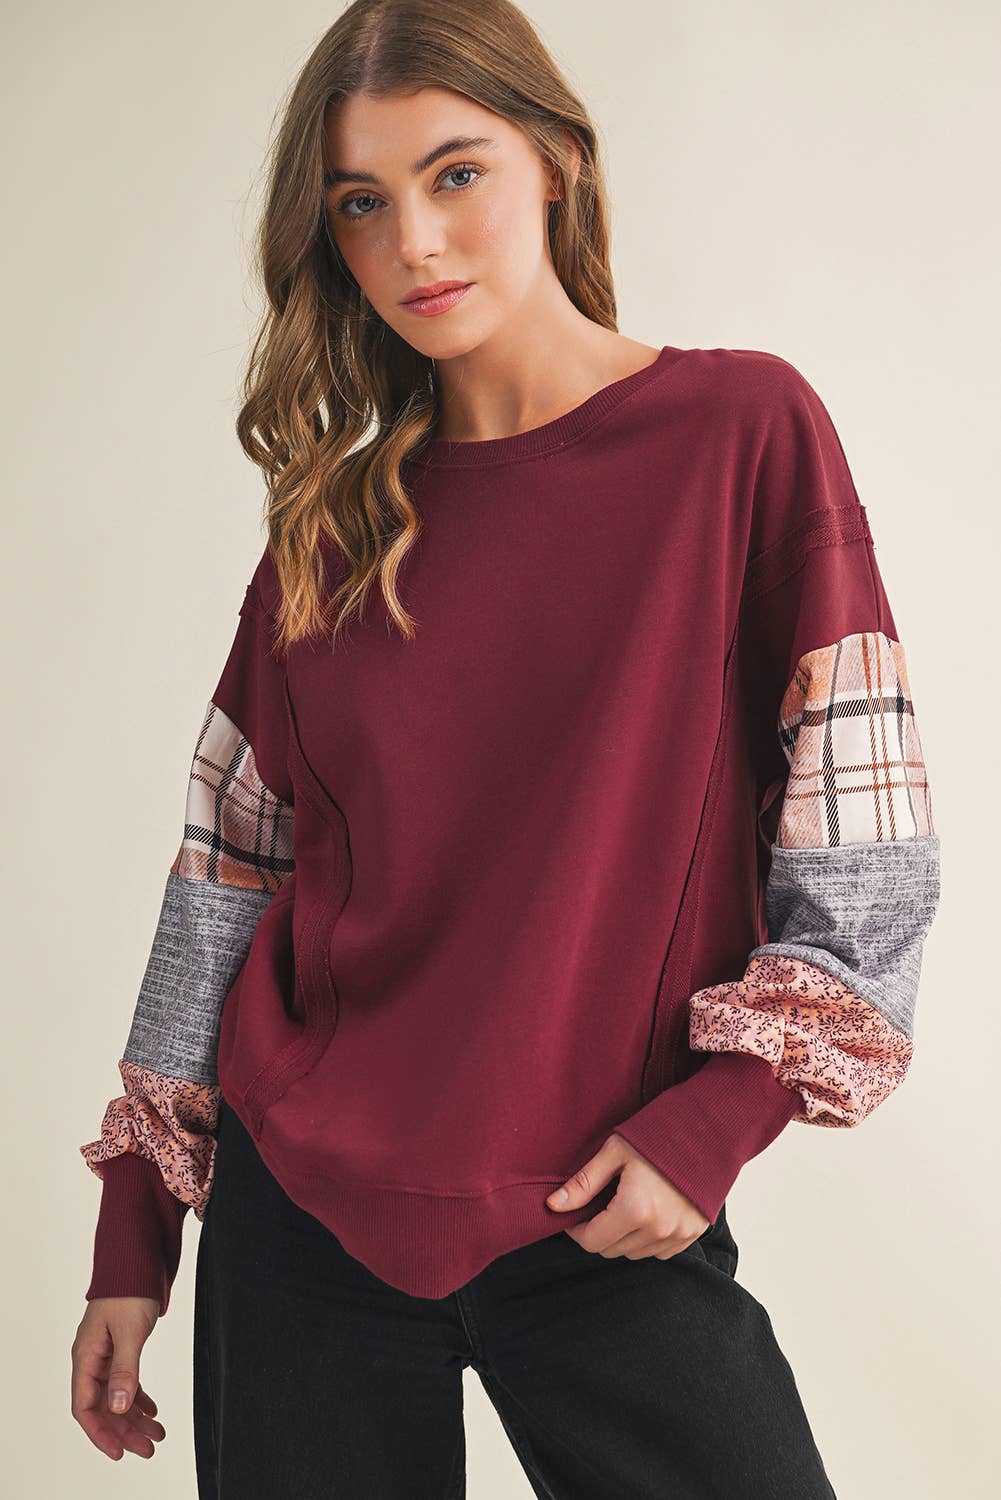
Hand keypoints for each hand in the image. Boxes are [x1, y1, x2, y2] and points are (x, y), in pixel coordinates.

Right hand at [71, 1297, 164, 1461]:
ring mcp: (105, 1356)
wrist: (137, 1262)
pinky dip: (139, 1399)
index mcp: (86, 1357)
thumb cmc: (129, 1290)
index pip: (85, 1406)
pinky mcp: (119, 1350)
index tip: (119, 1452)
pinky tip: (153, 1411)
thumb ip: (124, 1369)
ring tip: (157, 1434)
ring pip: (116, 1398)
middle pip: (103, 1407)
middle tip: (150, 1447)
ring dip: (135, 1418)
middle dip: (125, 1431)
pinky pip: (126, 1383)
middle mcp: (92, 1360)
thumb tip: (118, 1407)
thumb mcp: (129, 1331)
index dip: (100, 1433)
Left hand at [546, 1132, 710, 1258]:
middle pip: (611, 1250)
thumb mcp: (615, 1152)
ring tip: (622, 1205)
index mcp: (635, 1210)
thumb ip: (584, 1183)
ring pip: (634, 1253)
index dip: (576, 1230)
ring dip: (622, 1237)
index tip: (573, 1215)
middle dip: (598, 1232)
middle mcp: (658, 1230)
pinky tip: (645, 1212)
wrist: (707, 1131)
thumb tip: (554, 1206)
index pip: (592, 1242)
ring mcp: (678, 1235)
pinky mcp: (692, 1235)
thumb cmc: (658, 1136)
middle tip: (598, 1205)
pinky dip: (646, 1239)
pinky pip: (658, 1251)